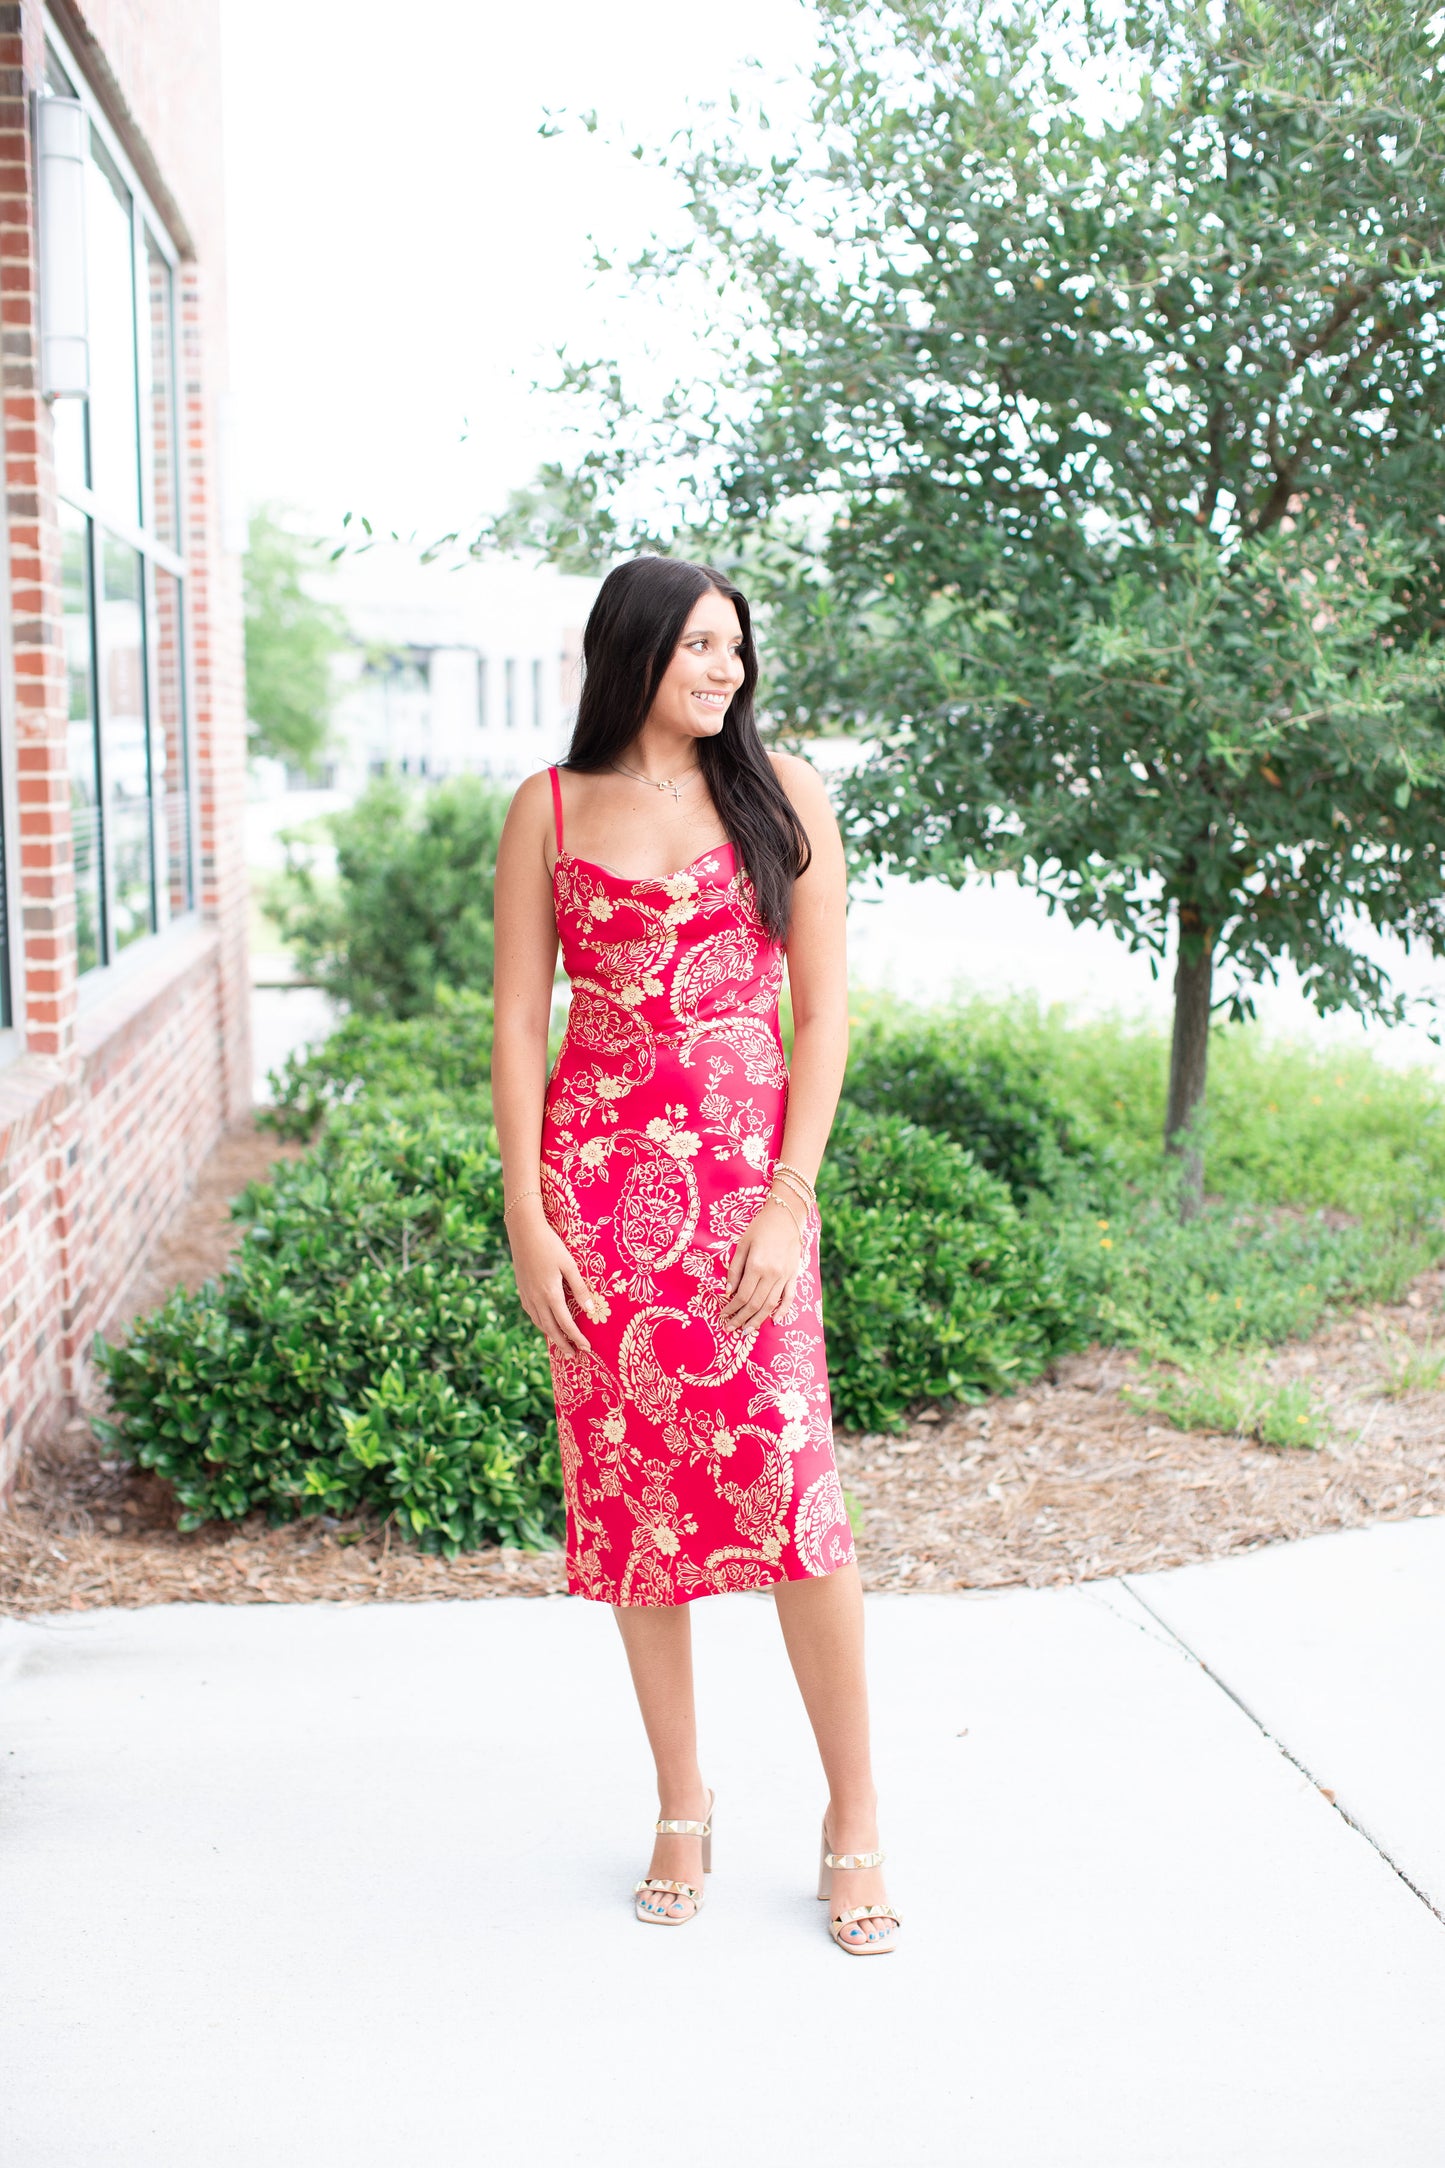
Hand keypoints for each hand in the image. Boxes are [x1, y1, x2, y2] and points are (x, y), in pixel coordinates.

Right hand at [506, 1201, 599, 1353]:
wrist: (523, 1232)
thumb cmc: (551, 1245)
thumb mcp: (569, 1265)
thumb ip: (579, 1288)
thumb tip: (590, 1309)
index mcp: (550, 1294)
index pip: (566, 1324)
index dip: (576, 1338)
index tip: (586, 1348)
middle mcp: (537, 1299)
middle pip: (551, 1329)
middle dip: (563, 1344)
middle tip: (574, 1355)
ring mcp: (527, 1296)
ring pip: (540, 1323)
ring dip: (551, 1336)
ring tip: (562, 1344)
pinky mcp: (522, 1290)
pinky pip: (532, 1314)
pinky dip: (541, 1324)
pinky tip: (546, 1324)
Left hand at [721, 1197, 802, 1334]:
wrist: (786, 1215)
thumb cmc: (760, 1228)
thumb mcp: (742, 1245)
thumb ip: (734, 1269)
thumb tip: (728, 1292)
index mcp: (757, 1266)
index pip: (742, 1296)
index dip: (731, 1309)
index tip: (722, 1316)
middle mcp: (772, 1274)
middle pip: (755, 1304)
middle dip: (741, 1319)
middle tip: (730, 1329)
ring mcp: (785, 1276)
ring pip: (770, 1305)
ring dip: (758, 1320)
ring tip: (747, 1331)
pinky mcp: (793, 1275)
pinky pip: (789, 1297)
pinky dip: (783, 1310)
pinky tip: (775, 1321)